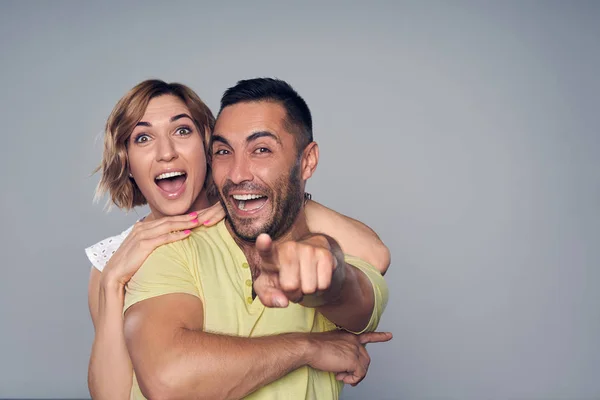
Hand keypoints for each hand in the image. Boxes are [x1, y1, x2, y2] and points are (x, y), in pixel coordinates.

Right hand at [101, 203, 225, 287]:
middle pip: (168, 220)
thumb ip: (153, 241)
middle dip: (185, 217)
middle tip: (200, 215)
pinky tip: (187, 234)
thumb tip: (167, 240)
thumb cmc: (130, 264)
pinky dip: (176, 235)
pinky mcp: (143, 244)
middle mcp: (141, 228)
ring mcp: (141, 235)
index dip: (181, 217)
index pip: (165, 220)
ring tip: (197, 221)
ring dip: (184, 223)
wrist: (115, 275)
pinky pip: (164, 237)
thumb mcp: (142, 249)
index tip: (194, 216)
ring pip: (167, 225)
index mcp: (141, 227)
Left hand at [253, 233, 344, 307]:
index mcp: (270, 255)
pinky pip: (324, 285)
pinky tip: (315, 278)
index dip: (264, 245)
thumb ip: (268, 297)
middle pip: (291, 286)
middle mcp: (289, 247)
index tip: (263, 239)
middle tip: (292, 286)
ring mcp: (308, 249)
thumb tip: (283, 302)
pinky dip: (320, 289)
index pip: (265, 249)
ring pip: (309, 288)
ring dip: (307, 292)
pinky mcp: (325, 254)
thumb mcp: (268, 287)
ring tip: (303, 280)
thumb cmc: (281, 275)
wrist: (306, 260)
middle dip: (293, 294)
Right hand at [306, 330, 392, 385]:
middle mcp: (354, 341)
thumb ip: (341, 351)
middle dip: (358, 370)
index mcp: (349, 335)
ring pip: (364, 368)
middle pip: (365, 359)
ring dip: (354, 376)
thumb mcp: (331, 344)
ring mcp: (355, 350)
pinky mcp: (353, 360)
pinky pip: (359, 374)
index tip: (389, 336)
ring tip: (341, 376)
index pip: (367, 336)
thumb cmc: (314, 346)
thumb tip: (343, 366)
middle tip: (346, 376)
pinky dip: (351, 379)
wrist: (309, 347)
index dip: (379, 337)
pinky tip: (340, 376)